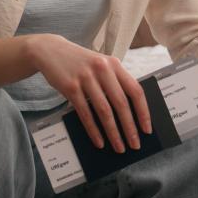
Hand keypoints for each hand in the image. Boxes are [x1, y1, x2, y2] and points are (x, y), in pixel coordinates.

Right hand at [26, 34, 151, 153]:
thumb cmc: (81, 63)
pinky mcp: (71, 87)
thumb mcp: (101, 65)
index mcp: (114, 64)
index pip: (135, 90)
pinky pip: (85, 114)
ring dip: (113, 133)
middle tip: (135, 145)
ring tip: (119, 146)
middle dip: (130, 128)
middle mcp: (102, 69)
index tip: (147, 128)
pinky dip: (94, 130)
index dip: (143, 111)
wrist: (51, 51)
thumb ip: (114, 82)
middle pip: (121, 103)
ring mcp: (86, 78)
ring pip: (104, 111)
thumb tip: (131, 113)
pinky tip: (99, 141)